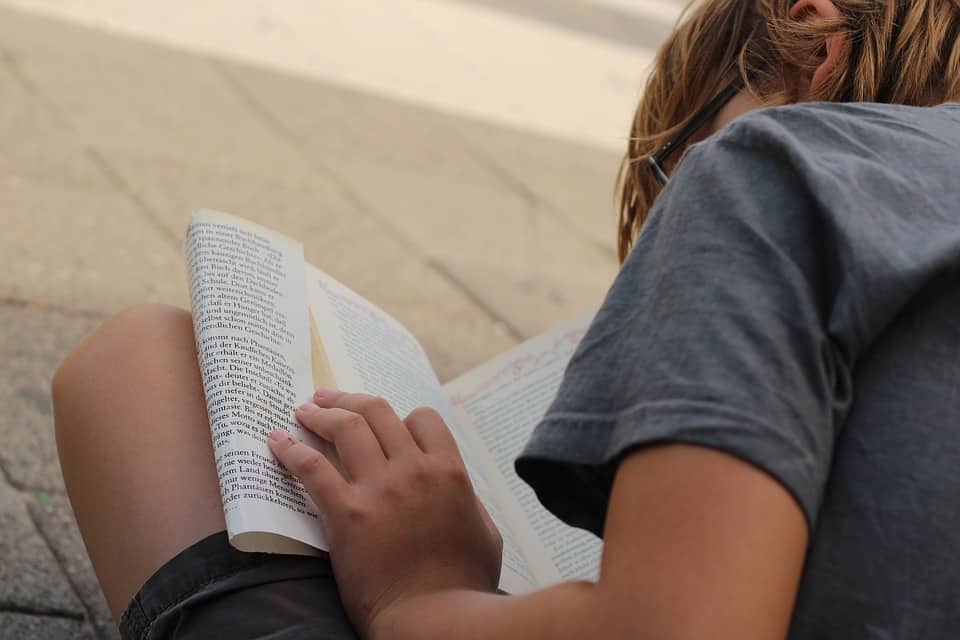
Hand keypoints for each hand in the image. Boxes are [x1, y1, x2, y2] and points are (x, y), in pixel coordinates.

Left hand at [268, 388, 502, 637]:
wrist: (434, 619)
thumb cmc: (464, 584)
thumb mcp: (485, 532)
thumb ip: (468, 499)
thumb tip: (455, 486)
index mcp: (449, 471)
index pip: (422, 418)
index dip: (401, 417)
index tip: (383, 425)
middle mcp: (413, 470)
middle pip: (378, 412)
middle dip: (349, 398)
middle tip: (327, 396)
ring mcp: (379, 489)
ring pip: (346, 428)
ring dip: (321, 413)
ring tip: (304, 410)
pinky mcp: (346, 514)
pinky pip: (311, 468)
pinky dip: (291, 449)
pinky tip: (277, 441)